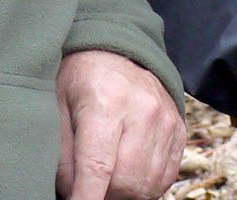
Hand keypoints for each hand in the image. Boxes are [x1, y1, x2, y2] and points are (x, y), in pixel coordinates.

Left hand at [56, 49, 184, 199]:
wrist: (118, 51)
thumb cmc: (81, 78)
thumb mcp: (57, 105)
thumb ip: (62, 151)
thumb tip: (70, 192)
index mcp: (107, 101)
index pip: (98, 166)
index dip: (87, 196)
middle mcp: (144, 111)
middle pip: (126, 181)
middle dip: (104, 194)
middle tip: (87, 185)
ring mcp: (166, 122)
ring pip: (148, 185)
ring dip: (125, 192)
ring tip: (106, 179)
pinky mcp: (179, 131)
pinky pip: (165, 178)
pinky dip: (144, 186)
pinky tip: (127, 174)